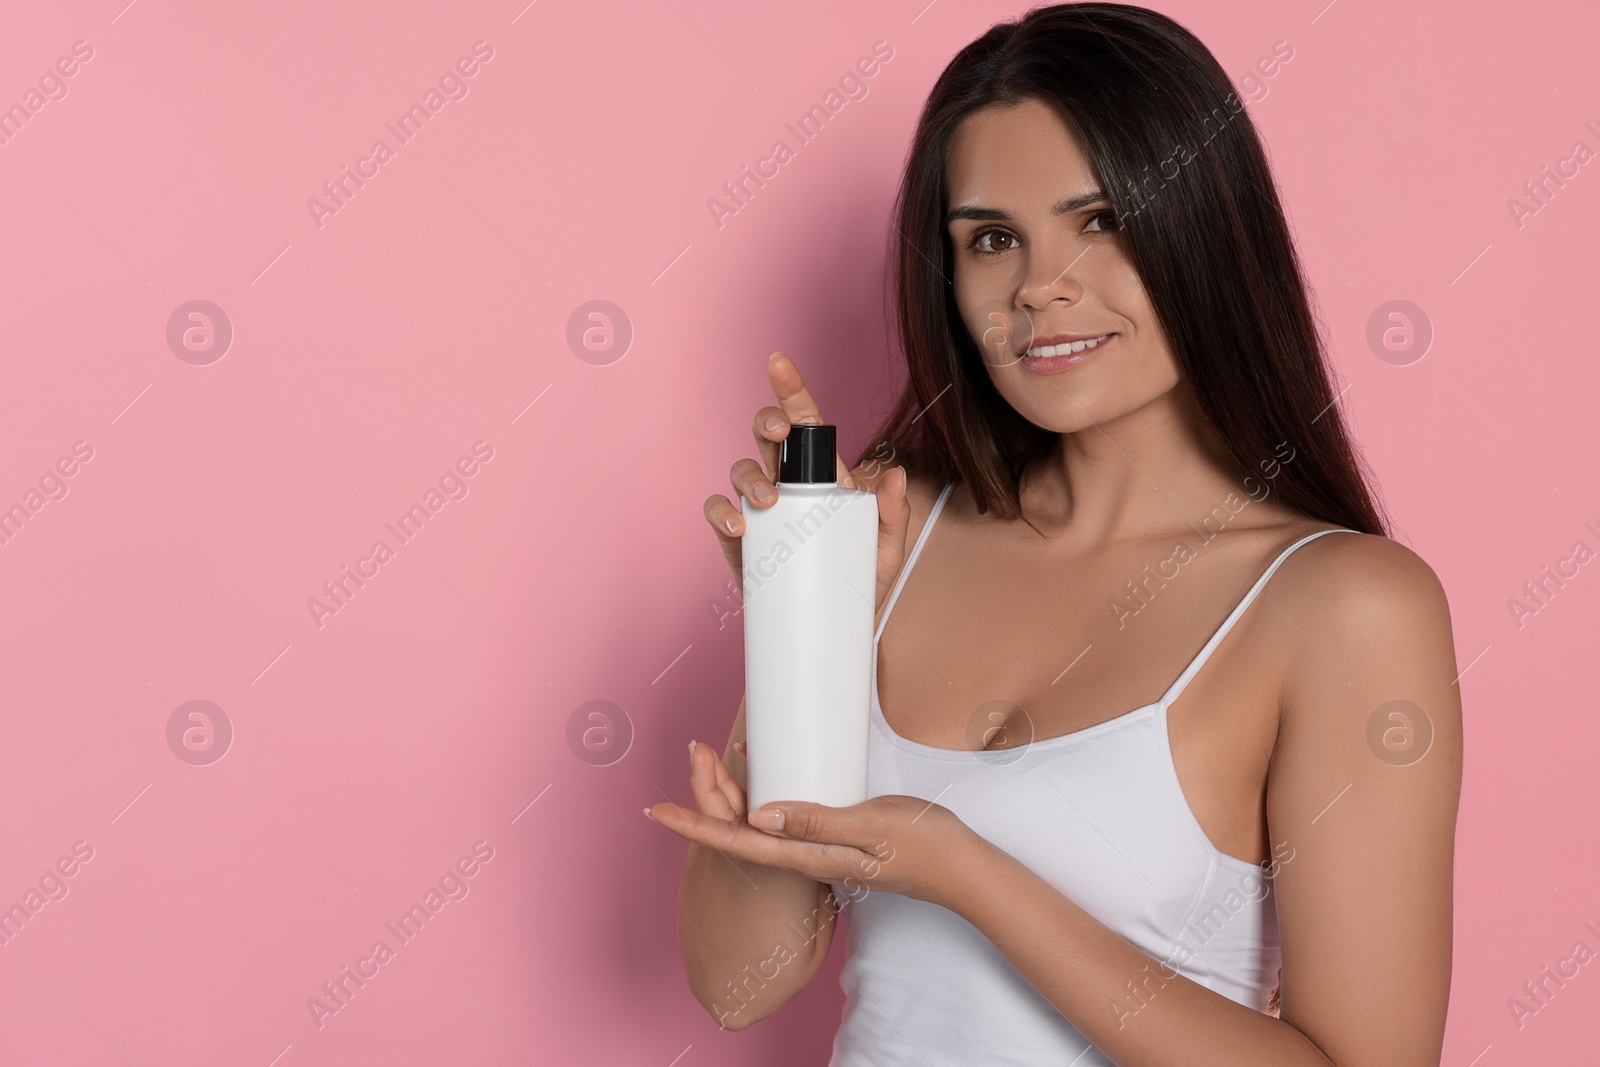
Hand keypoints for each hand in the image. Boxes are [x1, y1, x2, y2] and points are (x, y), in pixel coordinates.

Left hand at [647, 760, 979, 910]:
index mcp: (808, 856)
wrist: (960, 869)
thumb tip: (760, 816)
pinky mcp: (835, 842)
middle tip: (688, 755)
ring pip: (762, 826)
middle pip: (741, 832)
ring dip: (734, 796)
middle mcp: (806, 857)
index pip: (736, 841)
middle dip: (707, 799)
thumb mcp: (870, 825)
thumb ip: (816, 821)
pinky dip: (766, 799)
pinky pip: (787, 823)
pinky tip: (766, 781)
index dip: (693, 826)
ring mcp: (820, 852)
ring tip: (715, 760)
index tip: (656, 811)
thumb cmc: (922, 844)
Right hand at [703, 351, 912, 628]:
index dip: (791, 391)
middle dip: (768, 424)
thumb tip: (895, 475)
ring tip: (768, 502)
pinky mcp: (740, 541)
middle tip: (780, 434)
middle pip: (767, 439)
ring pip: (742, 471)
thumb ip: (894, 514)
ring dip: (750, 476)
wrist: (835, 629)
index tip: (779, 363)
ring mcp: (762, 512)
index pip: (805, 425)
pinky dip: (722, 512)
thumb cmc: (860, 583)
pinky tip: (739, 524)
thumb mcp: (886, 551)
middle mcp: (788, 486)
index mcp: (822, 477)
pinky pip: (720, 512)